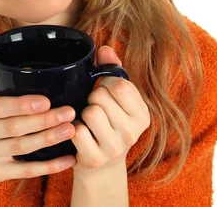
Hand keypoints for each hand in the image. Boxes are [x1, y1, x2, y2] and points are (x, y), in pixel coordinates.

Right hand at [0, 93, 76, 189]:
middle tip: (68, 112)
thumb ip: (5, 102)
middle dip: (43, 120)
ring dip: (48, 139)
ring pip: (22, 148)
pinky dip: (49, 166)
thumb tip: (44, 84)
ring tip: (70, 130)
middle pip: (15, 127)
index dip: (22, 105)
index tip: (46, 101)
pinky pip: (26, 170)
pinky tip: (67, 159)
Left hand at [71, 46, 149, 176]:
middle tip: (95, 109)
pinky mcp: (95, 159)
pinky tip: (80, 135)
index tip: (106, 91)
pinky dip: (74, 129)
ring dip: (82, 114)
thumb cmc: (109, 123)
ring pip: (90, 112)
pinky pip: (77, 131)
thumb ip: (112, 70)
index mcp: (142, 114)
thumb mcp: (117, 98)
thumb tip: (104, 48)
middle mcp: (133, 132)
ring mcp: (115, 148)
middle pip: (101, 96)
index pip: (121, 85)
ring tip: (88, 122)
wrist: (102, 167)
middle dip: (92, 98)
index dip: (106, 83)